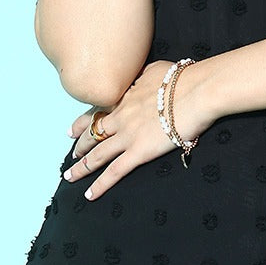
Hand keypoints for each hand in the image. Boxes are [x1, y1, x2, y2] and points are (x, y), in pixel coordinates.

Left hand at [62, 60, 213, 200]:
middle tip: (71, 154)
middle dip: (79, 145)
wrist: (196, 91)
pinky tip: (89, 194)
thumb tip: (141, 78)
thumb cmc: (181, 78)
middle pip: (92, 134)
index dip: (82, 122)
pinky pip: (114, 172)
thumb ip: (141, 77)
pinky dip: (100, 185)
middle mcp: (119, 117)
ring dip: (81, 167)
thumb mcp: (154, 70)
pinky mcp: (139, 152)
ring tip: (69, 176)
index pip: (95, 112)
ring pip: (97, 155)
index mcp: (122, 97)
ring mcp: (127, 135)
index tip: (71, 129)